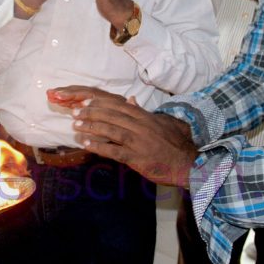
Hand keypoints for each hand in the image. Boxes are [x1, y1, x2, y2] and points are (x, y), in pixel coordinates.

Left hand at [69, 92, 196, 187]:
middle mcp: (141, 127)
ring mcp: (138, 142)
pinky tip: (85, 144)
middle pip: (112, 116)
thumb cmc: (177, 143)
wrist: (188, 163)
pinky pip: (113, 151)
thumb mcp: (163, 122)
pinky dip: (98, 147)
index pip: (120, 106)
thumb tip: (131, 100)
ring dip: (91, 127)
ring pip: (111, 130)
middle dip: (92, 113)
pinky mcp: (137, 158)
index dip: (101, 103)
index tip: (87, 102)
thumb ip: (145, 112)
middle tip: (76, 112)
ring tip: (76, 126)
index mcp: (146, 118)